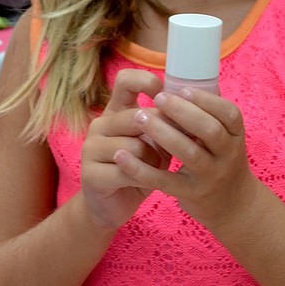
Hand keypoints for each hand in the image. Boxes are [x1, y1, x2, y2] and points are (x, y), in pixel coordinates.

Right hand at [80, 69, 165, 229]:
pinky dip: (143, 178)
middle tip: (171, 147)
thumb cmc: (142, 168)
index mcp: (116, 111)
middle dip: (162, 133)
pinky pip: (126, 171)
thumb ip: (167, 123)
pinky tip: (145, 182)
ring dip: (154, 160)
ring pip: (134, 146)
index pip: (126, 80)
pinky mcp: (90, 174)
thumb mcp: (156, 141)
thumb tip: (194, 107)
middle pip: (136, 116)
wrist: (115, 205)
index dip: (148, 82)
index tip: (167, 97)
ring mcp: (91, 148)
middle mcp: (100, 125)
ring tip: (156, 167)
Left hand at [117, 87, 258, 234]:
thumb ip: (208, 113)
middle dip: (182, 112)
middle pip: (209, 131)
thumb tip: (185, 78)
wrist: (232, 204)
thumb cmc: (220, 159)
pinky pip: (165, 181)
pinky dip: (142, 169)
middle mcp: (227, 156)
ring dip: (163, 133)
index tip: (182, 89)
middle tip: (158, 98)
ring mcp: (210, 176)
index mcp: (236, 135)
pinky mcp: (191, 194)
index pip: (229, 114)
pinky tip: (122, 156)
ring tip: (140, 116)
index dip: (206, 100)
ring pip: (188, 154)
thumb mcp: (225, 137)